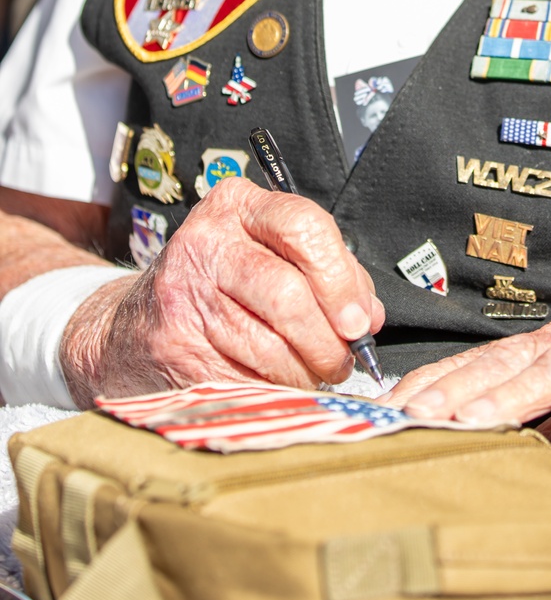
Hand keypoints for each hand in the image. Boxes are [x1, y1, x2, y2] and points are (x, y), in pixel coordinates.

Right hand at [59, 178, 384, 405]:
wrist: (133, 327)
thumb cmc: (217, 285)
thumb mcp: (265, 252)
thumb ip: (325, 273)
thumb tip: (367, 315)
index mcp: (237, 206)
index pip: (303, 225)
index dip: (341, 279)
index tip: (358, 319)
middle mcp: (206, 244)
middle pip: (288, 294)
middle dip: (328, 340)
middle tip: (342, 359)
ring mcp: (184, 297)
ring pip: (270, 347)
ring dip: (305, 373)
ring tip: (313, 375)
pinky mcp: (175, 349)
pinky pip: (245, 380)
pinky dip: (274, 392)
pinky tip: (278, 387)